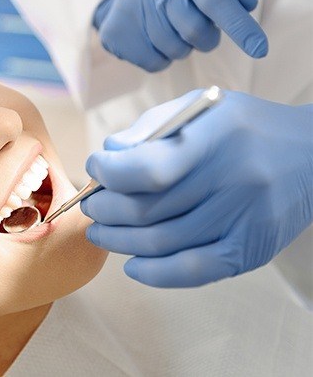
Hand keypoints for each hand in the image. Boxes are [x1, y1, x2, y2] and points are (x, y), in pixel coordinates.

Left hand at [82, 90, 312, 286]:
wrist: (312, 154)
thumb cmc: (244, 128)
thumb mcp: (200, 108)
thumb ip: (152, 127)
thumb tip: (109, 156)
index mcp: (218, 136)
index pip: (150, 167)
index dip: (110, 173)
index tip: (96, 168)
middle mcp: (235, 179)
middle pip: (148, 210)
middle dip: (105, 209)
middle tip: (91, 205)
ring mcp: (245, 219)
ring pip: (162, 243)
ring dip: (119, 240)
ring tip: (101, 230)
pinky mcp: (251, 249)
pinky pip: (194, 271)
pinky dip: (155, 273)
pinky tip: (133, 265)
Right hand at [93, 0, 267, 71]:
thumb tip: (248, 4)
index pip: (216, 0)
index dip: (239, 26)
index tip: (260, 49)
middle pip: (197, 34)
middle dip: (205, 39)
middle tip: (196, 31)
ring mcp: (134, 10)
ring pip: (176, 52)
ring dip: (180, 49)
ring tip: (169, 31)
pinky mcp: (117, 34)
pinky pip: (155, 64)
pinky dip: (160, 59)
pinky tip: (152, 41)